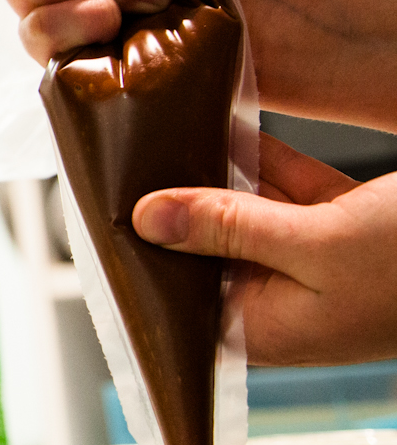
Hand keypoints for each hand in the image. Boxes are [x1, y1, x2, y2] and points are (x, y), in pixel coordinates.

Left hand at [134, 133, 396, 364]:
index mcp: (267, 326)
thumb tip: (148, 218)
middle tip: (122, 146)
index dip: (142, 252)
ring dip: (210, 167)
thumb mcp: (318, 248)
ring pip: (241, 208)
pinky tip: (223, 118)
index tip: (104, 205)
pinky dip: (258, 154)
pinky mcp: (340, 222)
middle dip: (171, 198)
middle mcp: (282, 297)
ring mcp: (311, 260)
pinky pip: (283, 184)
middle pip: (204, 244)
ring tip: (161, 123)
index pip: (177, 295)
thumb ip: (233, 229)